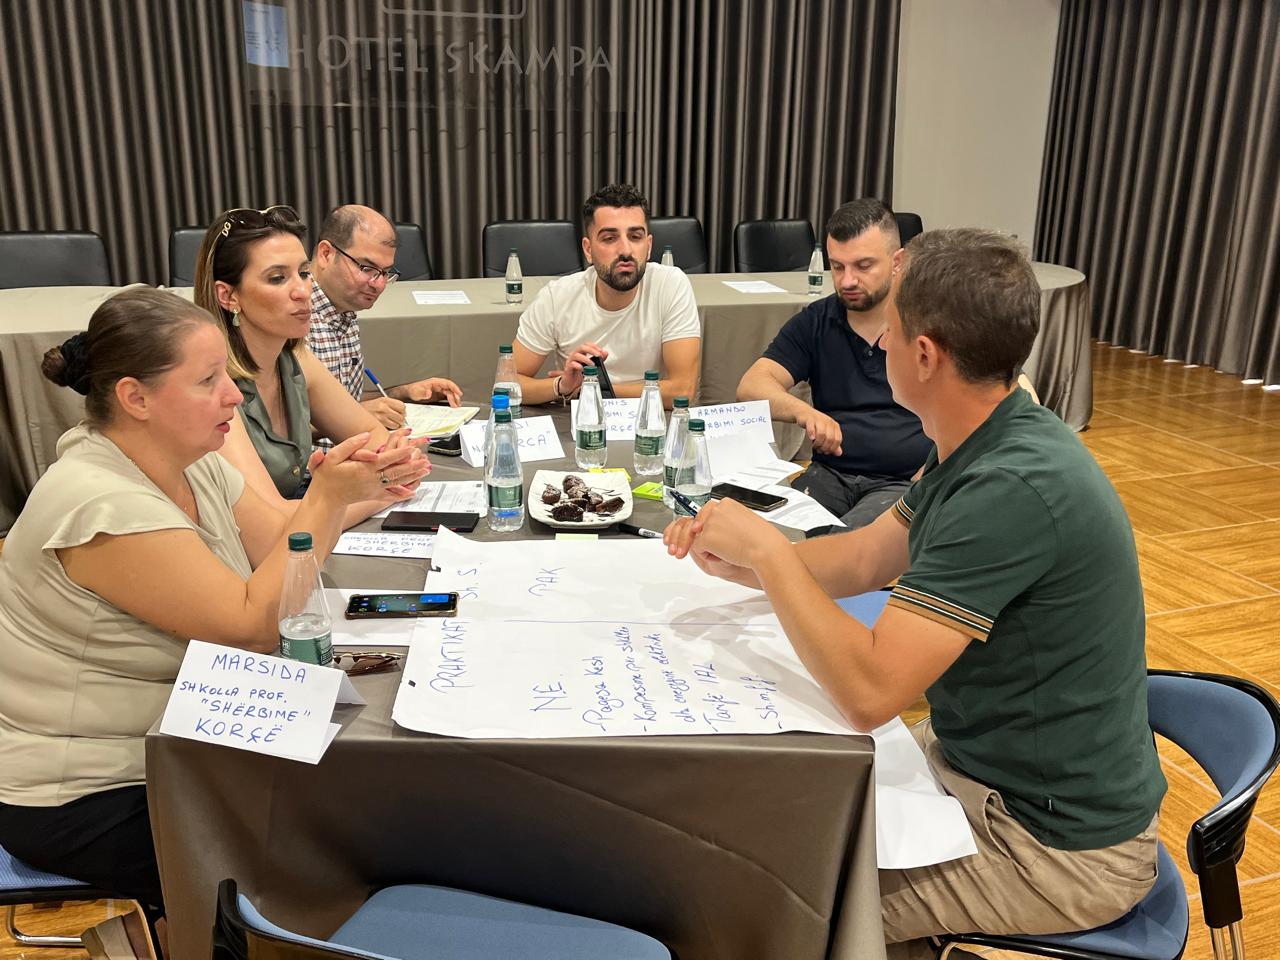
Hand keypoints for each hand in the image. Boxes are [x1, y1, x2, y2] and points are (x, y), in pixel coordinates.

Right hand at [307, 430, 429, 503]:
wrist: (325, 499)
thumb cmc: (327, 478)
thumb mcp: (333, 456)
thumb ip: (350, 445)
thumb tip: (365, 436)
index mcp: (363, 468)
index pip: (386, 459)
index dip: (400, 453)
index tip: (411, 447)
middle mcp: (372, 479)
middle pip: (397, 472)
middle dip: (413, 466)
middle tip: (426, 461)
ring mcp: (374, 489)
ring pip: (398, 482)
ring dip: (413, 476)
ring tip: (425, 471)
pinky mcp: (374, 495)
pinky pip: (392, 495)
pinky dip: (403, 493)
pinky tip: (412, 491)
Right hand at [361, 395, 406, 429]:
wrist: (355, 414)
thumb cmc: (368, 408)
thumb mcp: (379, 402)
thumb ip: (391, 405)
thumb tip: (403, 411)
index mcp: (384, 400)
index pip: (402, 406)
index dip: (402, 410)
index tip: (401, 412)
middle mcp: (383, 408)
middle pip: (401, 416)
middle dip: (401, 419)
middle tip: (397, 419)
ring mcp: (380, 417)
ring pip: (397, 424)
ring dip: (396, 425)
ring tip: (391, 423)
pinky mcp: (378, 426)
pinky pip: (391, 429)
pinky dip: (391, 429)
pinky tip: (386, 426)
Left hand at [405, 377, 462, 406]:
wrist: (409, 393)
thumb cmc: (413, 390)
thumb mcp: (417, 392)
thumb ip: (423, 393)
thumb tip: (429, 393)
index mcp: (434, 382)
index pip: (447, 383)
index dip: (454, 387)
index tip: (458, 393)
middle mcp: (438, 386)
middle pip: (450, 390)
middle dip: (455, 396)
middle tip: (456, 404)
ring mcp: (438, 390)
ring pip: (449, 394)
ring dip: (454, 399)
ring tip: (456, 406)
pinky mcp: (438, 395)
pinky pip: (447, 397)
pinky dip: (451, 401)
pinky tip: (453, 405)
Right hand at [558, 341, 606, 395]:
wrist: (571, 385)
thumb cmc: (580, 375)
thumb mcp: (591, 366)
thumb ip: (598, 359)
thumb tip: (605, 353)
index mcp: (581, 353)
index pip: (586, 344)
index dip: (593, 346)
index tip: (600, 351)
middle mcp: (575, 355)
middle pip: (581, 347)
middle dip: (591, 350)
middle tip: (598, 355)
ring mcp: (570, 361)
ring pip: (576, 355)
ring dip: (586, 359)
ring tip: (592, 365)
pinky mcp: (568, 369)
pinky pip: (571, 364)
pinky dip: (578, 365)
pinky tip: (582, 369)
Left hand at [663, 498, 783, 587]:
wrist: (766, 549)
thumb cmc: (763, 541)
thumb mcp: (743, 525)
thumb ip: (726, 524)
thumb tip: (711, 531)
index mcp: (727, 504)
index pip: (705, 512)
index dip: (695, 525)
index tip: (689, 531)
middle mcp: (716, 509)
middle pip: (692, 522)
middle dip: (680, 536)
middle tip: (674, 547)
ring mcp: (710, 521)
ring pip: (696, 537)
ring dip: (699, 548)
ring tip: (711, 555)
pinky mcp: (706, 535)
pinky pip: (699, 548)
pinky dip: (709, 555)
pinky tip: (724, 555)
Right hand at [797, 407, 842, 455]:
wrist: (805, 414)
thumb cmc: (817, 425)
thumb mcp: (827, 433)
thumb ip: (833, 444)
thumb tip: (839, 453)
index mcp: (835, 426)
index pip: (838, 440)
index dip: (832, 448)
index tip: (826, 451)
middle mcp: (828, 422)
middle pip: (830, 438)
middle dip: (824, 447)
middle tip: (819, 449)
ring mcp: (819, 420)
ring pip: (822, 434)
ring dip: (817, 443)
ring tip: (814, 446)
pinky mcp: (810, 419)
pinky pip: (812, 428)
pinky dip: (811, 434)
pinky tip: (811, 438)